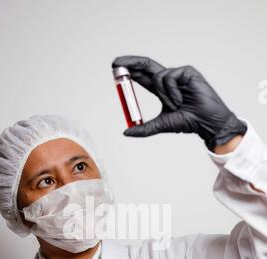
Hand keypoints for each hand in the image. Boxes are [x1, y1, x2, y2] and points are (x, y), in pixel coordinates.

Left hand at [111, 55, 246, 149]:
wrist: (206, 123)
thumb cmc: (188, 122)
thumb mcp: (161, 125)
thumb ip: (144, 129)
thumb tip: (126, 132)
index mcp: (162, 90)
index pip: (142, 77)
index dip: (129, 72)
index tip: (115, 69)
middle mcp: (168, 80)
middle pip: (146, 66)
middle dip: (130, 63)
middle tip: (116, 63)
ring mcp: (178, 75)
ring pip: (157, 76)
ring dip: (162, 94)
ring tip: (174, 105)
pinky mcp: (187, 72)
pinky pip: (169, 77)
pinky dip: (171, 91)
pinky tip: (181, 99)